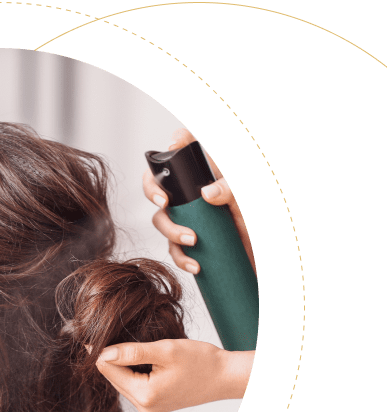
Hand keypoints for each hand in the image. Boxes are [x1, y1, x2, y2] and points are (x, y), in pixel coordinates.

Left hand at [96, 339, 253, 411]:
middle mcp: (144, 407)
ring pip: (121, 380)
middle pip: (112, 377)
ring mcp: (148, 408)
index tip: (97, 332)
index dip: (101, 349)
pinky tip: (140, 358)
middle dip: (111, 356)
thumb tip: (102, 353)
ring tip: (130, 345)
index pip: (108, 370)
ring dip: (122, 363)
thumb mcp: (165, 350)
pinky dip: (132, 370)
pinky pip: (133, 385)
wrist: (225, 376)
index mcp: (145, 395)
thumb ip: (132, 352)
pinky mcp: (153, 405)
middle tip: (111, 333)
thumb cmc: (201, 362)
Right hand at [143, 128, 255, 275]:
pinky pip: (173, 249)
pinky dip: (180, 258)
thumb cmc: (258, 225)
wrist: (264, 261)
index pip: (186, 151)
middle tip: (163, 200)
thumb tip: (207, 193)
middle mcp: (193, 195)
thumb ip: (232, 191)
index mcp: (207, 176)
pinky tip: (195, 265)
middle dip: (152, 189)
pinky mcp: (189, 244)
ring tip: (193, 241)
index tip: (174, 142)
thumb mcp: (248, 203)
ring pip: (161, 219)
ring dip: (171, 230)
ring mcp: (188, 219)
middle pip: (158, 184)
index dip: (177, 140)